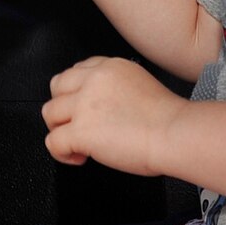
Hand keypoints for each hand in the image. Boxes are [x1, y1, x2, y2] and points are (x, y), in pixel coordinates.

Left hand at [42, 57, 182, 173]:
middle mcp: (94, 80)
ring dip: (59, 129)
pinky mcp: (80, 130)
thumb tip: (102, 110)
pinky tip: (79, 157)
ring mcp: (84, 104)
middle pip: (57, 87)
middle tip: (76, 125)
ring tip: (77, 144)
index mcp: (111, 67)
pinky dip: (61, 154)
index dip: (76, 93)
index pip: (77, 72)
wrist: (176, 134)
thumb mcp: (141, 86)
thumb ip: (116, 90)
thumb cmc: (170, 120)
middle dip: (62, 107)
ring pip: (49, 113)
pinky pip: (53, 142)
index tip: (84, 108)